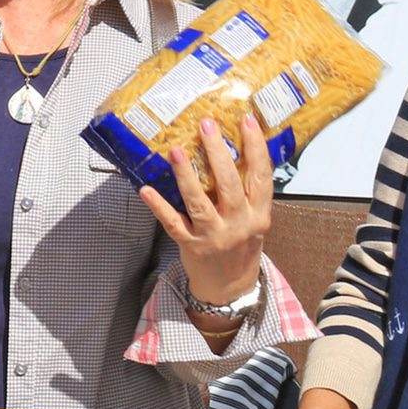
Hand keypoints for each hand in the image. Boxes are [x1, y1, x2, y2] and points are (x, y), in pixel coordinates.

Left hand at [139, 113, 272, 303]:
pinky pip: (173, 222)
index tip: (247, 121)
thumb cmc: (240, 245)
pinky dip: (159, 206)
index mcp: (258, 214)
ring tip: (175, 151)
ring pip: (199, 202)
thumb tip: (233, 149)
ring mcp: (214, 236)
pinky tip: (146, 189)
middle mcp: (239, 224)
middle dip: (218, 153)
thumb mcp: (253, 220)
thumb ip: (245, 192)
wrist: (230, 287)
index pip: (261, 177)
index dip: (256, 148)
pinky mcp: (191, 245)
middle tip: (206, 125)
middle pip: (229, 184)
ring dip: (186, 176)